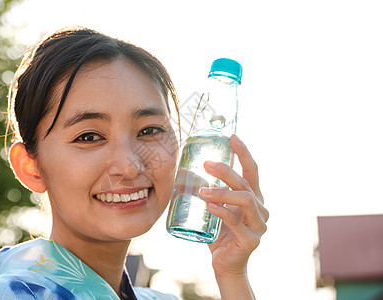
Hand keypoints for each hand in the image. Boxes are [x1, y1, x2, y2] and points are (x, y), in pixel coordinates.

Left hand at [199, 134, 267, 278]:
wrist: (225, 265)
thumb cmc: (220, 234)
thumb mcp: (215, 208)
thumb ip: (210, 191)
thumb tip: (190, 170)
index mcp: (252, 197)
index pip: (251, 170)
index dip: (243, 152)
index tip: (231, 136)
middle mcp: (260, 208)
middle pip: (245, 182)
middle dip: (226, 170)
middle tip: (206, 163)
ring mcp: (258, 224)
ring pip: (244, 200)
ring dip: (222, 192)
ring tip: (202, 191)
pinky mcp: (251, 240)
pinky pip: (236, 222)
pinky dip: (222, 212)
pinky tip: (210, 206)